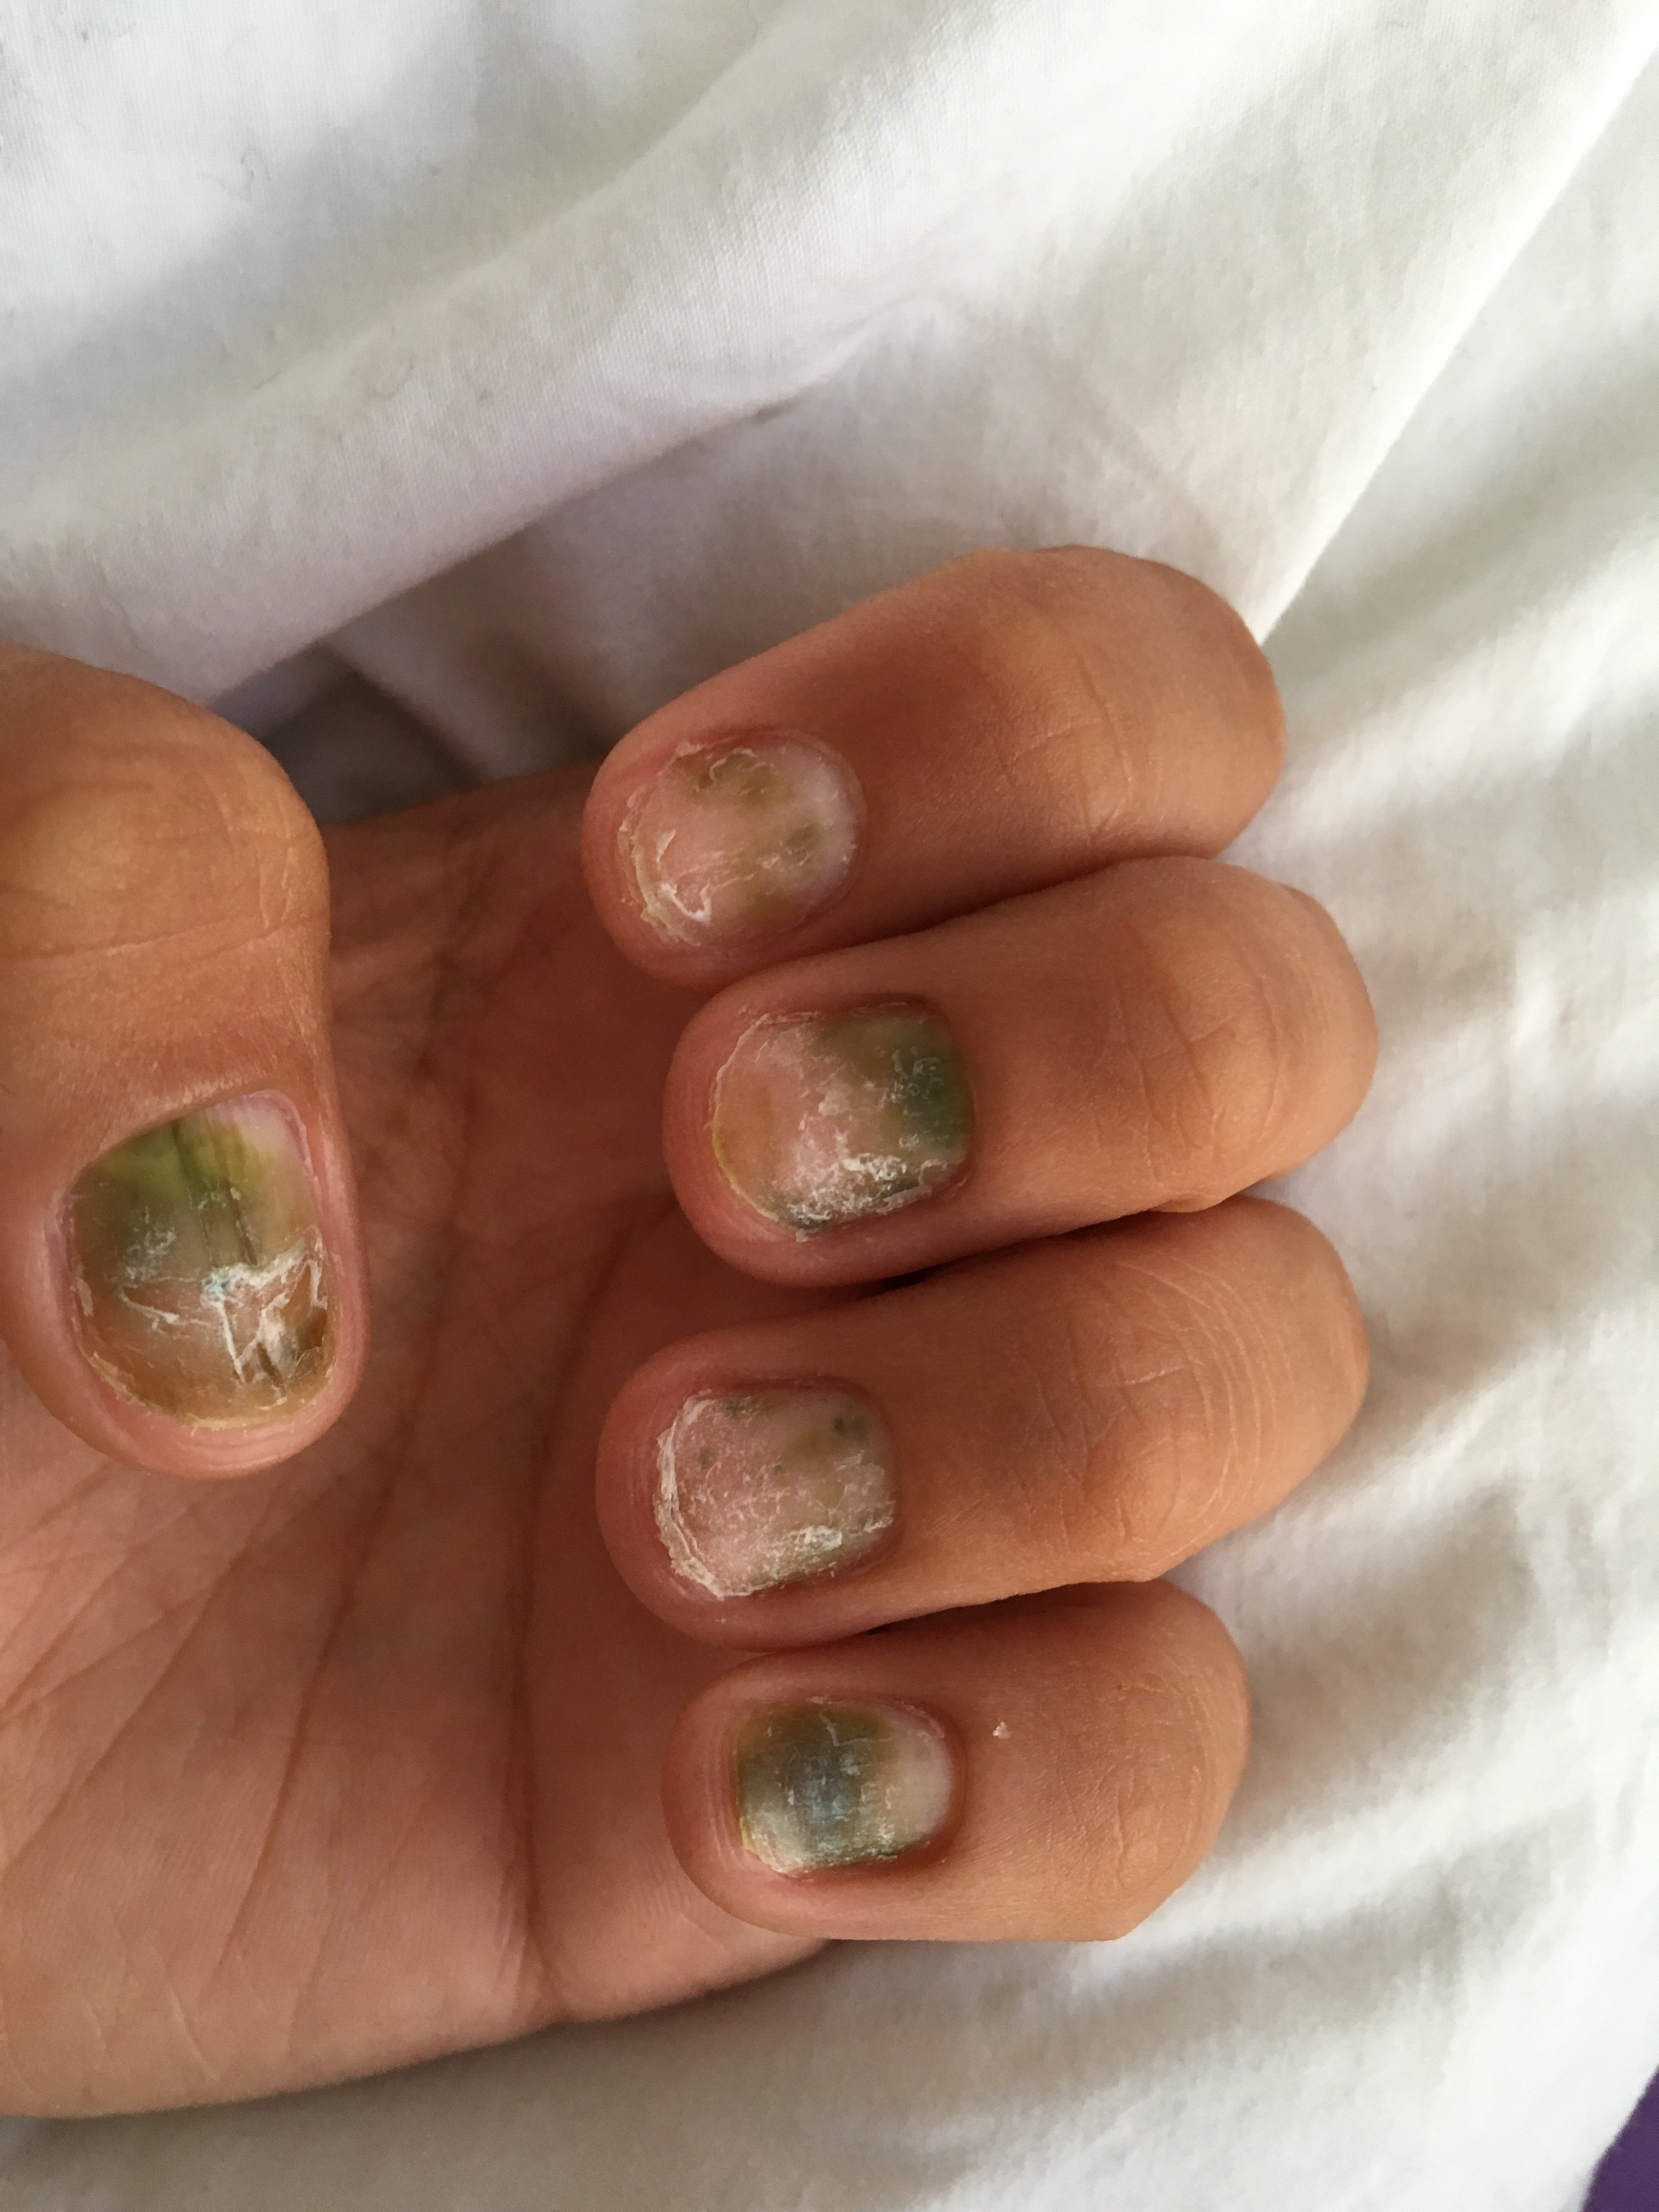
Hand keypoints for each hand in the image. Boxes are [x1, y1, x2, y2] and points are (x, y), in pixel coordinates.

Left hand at [0, 550, 1373, 2112]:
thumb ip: (105, 890)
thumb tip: (280, 1253)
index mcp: (708, 916)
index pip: (1126, 708)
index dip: (1006, 743)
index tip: (665, 892)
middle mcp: (868, 1166)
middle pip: (1260, 1021)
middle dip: (1048, 1073)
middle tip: (712, 1174)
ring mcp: (898, 1465)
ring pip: (1258, 1360)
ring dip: (1039, 1425)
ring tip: (663, 1508)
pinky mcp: (851, 1763)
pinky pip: (1155, 1748)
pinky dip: (1034, 1766)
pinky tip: (734, 1785)